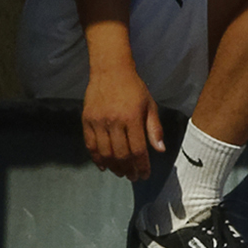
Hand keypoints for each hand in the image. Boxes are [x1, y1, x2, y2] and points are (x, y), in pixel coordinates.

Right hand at [81, 65, 164, 182]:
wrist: (110, 70)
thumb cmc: (134, 88)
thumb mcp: (150, 105)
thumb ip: (154, 128)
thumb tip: (160, 150)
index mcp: (132, 118)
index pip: (138, 150)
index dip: (142, 166)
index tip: (145, 175)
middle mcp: (114, 121)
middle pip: (121, 154)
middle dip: (128, 170)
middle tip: (132, 177)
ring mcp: (98, 121)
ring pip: (105, 152)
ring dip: (113, 167)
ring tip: (121, 173)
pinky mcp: (86, 120)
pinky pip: (90, 145)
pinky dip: (96, 158)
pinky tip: (104, 166)